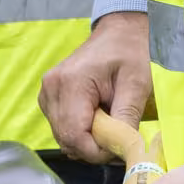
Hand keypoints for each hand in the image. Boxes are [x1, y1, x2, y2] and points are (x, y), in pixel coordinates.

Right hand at [43, 12, 150, 163]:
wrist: (120, 33)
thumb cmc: (130, 52)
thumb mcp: (137, 84)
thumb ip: (126, 119)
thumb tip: (121, 150)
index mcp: (70, 82)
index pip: (74, 135)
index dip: (96, 151)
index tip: (119, 148)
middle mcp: (51, 88)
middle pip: (66, 139)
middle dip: (93, 147)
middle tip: (119, 136)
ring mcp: (47, 93)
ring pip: (63, 137)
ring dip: (87, 140)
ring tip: (110, 122)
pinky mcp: (49, 98)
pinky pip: (62, 128)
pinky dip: (81, 132)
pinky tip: (98, 118)